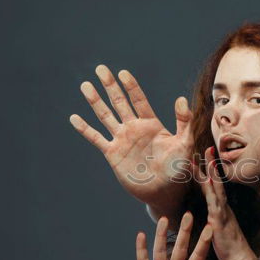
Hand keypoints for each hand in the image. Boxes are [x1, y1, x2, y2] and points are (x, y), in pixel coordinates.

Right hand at [69, 65, 192, 215]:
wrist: (165, 191)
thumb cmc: (178, 169)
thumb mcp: (184, 144)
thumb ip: (184, 122)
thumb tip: (181, 98)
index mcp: (151, 124)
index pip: (139, 100)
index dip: (131, 86)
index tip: (123, 72)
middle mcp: (135, 129)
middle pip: (120, 102)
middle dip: (110, 86)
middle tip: (101, 68)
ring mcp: (122, 140)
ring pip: (105, 116)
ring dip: (95, 101)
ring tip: (86, 85)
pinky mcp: (113, 154)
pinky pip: (96, 138)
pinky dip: (85, 128)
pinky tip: (74, 118)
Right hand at [135, 212, 232, 259]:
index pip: (198, 255)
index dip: (204, 242)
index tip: (210, 227)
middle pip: (180, 247)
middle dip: (185, 231)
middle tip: (189, 213)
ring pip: (161, 249)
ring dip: (161, 234)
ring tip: (163, 218)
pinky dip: (141, 249)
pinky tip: (141, 235)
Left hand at [194, 146, 258, 259]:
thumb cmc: (230, 248)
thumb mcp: (220, 231)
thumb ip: (214, 221)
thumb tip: (210, 217)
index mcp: (221, 209)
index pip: (213, 187)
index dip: (208, 173)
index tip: (204, 158)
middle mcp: (223, 207)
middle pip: (215, 182)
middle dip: (210, 165)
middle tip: (207, 148)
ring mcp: (222, 212)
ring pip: (215, 188)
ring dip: (210, 172)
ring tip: (206, 158)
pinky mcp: (219, 220)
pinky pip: (214, 202)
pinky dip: (211, 190)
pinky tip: (207, 180)